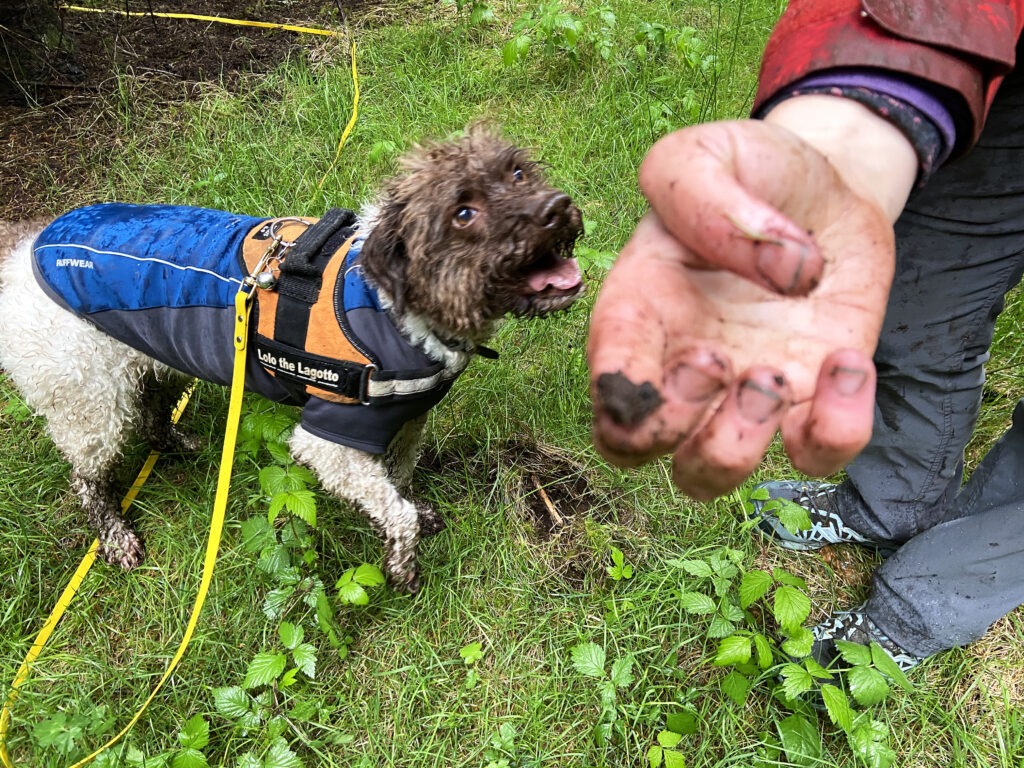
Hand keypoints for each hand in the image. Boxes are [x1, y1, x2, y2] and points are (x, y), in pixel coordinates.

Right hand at [588, 106, 915, 498]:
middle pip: (633, 453)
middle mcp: (676, 365)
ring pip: (706, 476)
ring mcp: (739, 393)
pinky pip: (815, 457)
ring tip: (775, 377)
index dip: (630, 399)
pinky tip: (849, 364)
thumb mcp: (707, 151)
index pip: (605, 391)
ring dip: (736, 446)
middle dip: (673, 426)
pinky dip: (836, 431)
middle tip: (719, 359)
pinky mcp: (810, 401)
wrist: (825, 189)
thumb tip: (781, 274)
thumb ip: (704, 194)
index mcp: (637, 310)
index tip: (691, 349)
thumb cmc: (751, 172)